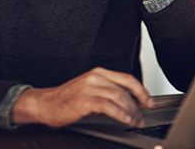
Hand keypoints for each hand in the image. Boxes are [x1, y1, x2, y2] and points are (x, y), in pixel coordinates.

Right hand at [12, 67, 154, 127]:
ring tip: (136, 121)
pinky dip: (121, 115)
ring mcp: (90, 87)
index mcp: (98, 73)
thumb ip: (107, 92)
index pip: (127, 79)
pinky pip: (109, 107)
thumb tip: (127, 103)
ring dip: (131, 112)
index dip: (142, 91)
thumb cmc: (66, 99)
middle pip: (125, 90)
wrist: (45, 104)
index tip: (149, 102)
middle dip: (138, 105)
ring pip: (119, 98)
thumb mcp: (89, 89)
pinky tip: (127, 121)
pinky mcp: (84, 100)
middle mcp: (95, 77)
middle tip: (142, 117)